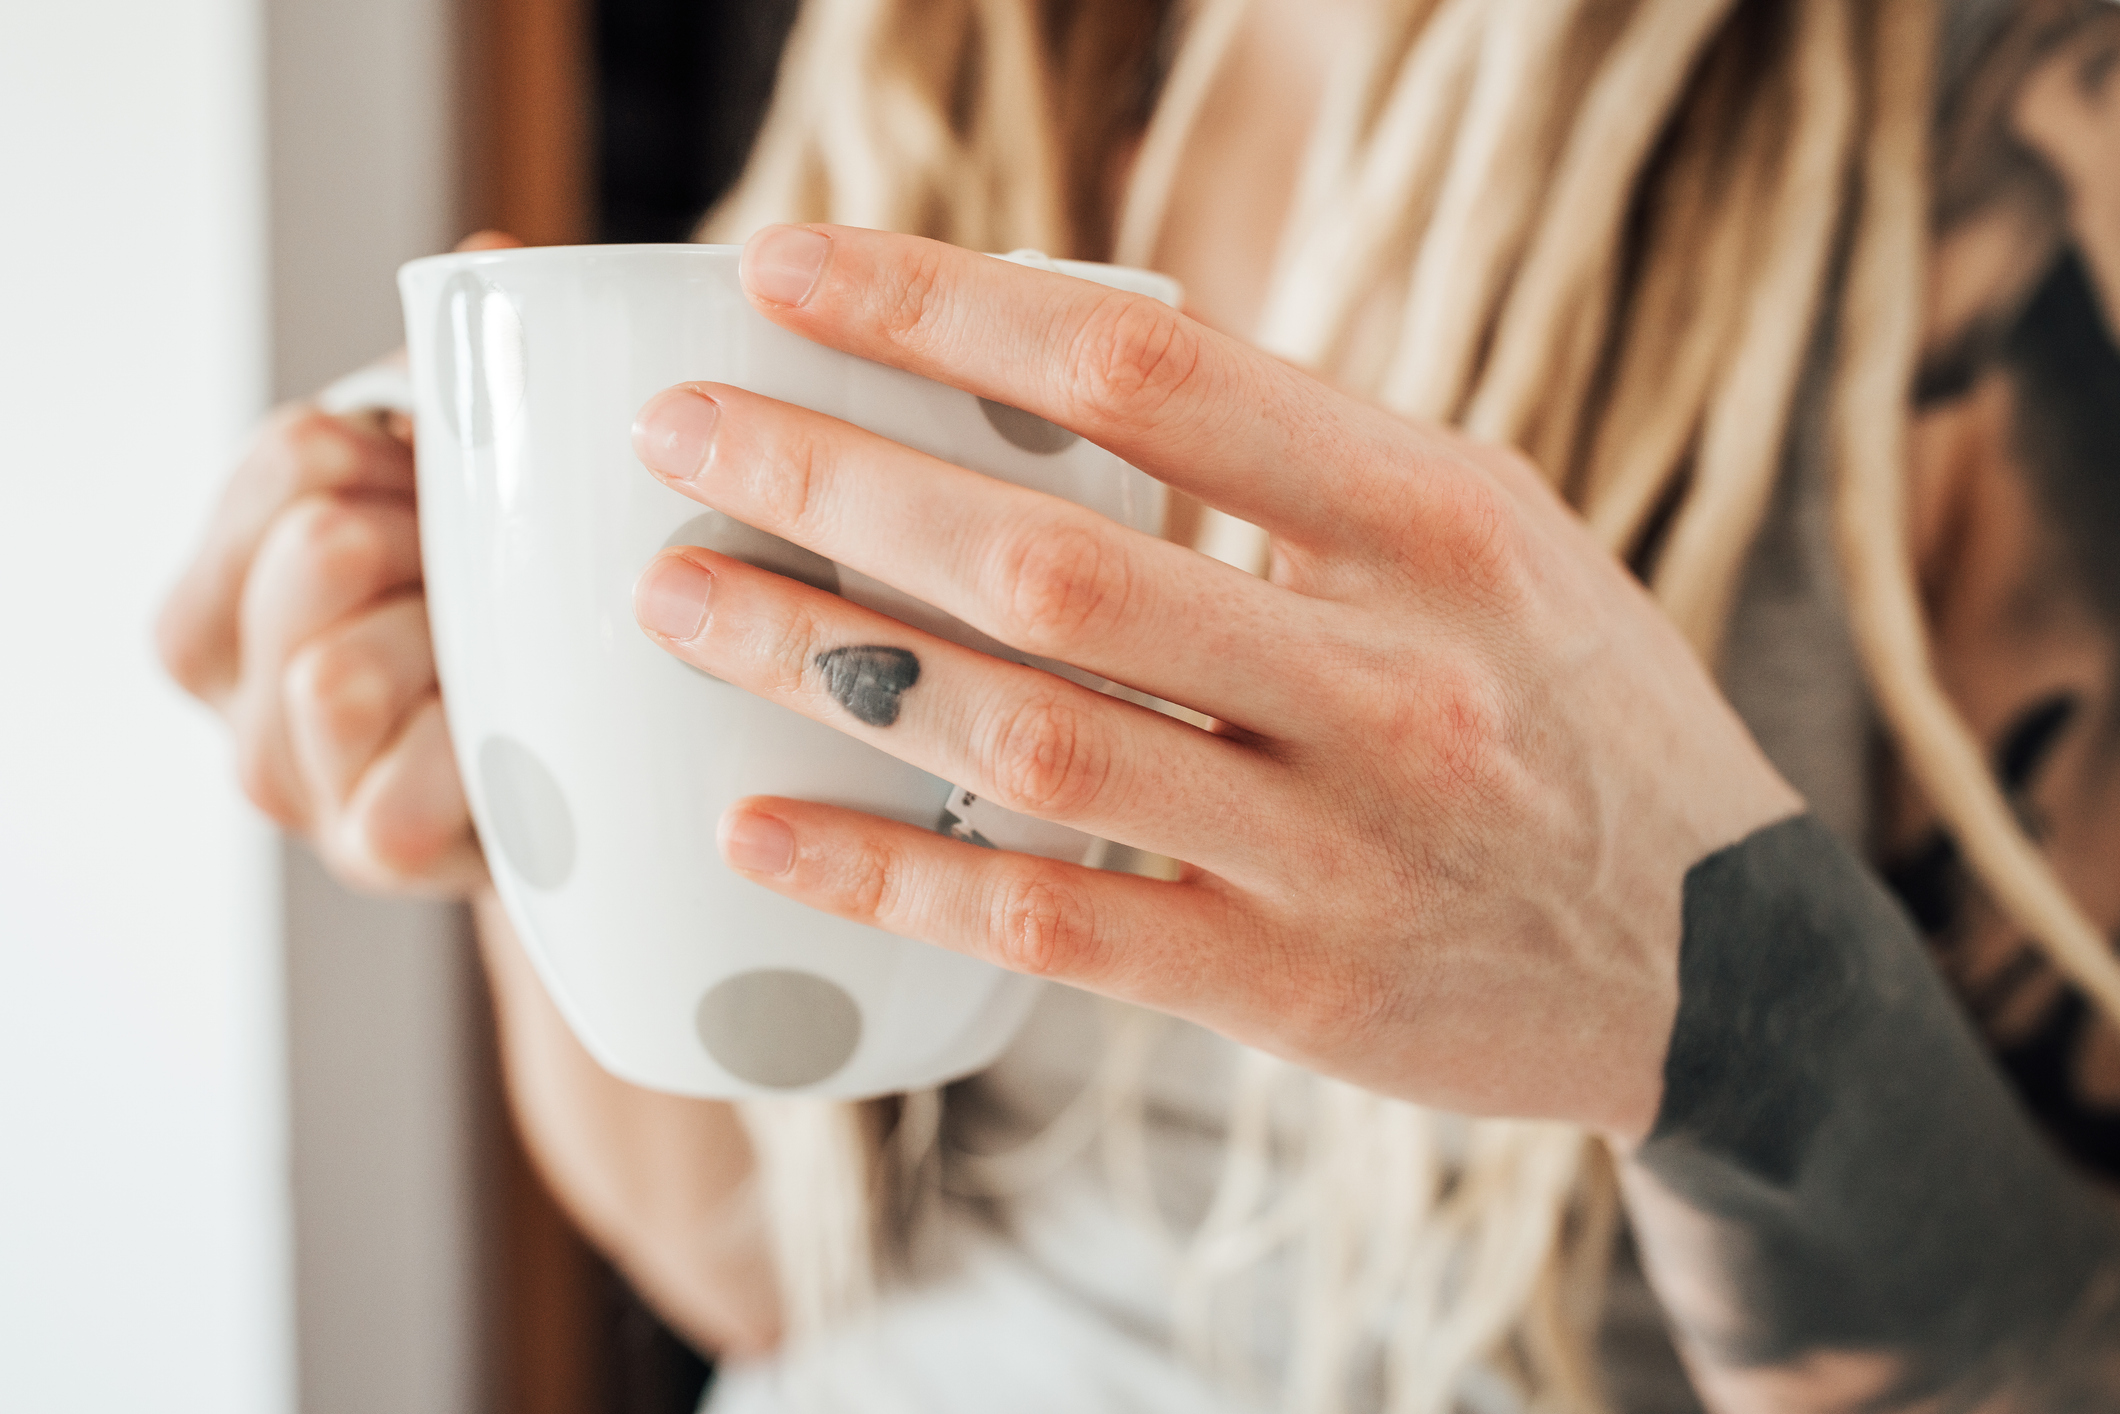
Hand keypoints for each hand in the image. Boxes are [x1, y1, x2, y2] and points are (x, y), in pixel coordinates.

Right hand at [157, 232, 521, 896]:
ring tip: (508, 657)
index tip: (451, 483)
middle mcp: (237, 690)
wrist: (595, 795)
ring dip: (447, 644)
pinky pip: (401, 789)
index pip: (290, 456)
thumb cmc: (523, 628)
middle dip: (430, 544)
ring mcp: (297, 782)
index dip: (395, 452)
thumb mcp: (482, 498)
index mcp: (235, 585)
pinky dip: (466, 750)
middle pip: (317, 548)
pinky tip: (517, 736)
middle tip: (492, 578)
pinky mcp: (373, 859)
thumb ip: (469, 383)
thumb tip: (494, 267)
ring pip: (334, 669)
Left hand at [627, 225, 1801, 1140]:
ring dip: (824, 662)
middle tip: (679, 436)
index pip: (1151, 373)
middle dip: (832, 479)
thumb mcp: (1480, 543)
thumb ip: (1290, 470)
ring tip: (680, 601)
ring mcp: (1339, 845)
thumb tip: (1038, 383)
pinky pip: (1051, 925)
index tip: (786, 269)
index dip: (944, 309)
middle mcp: (1392, 675)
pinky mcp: (1293, 990)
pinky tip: (758, 827)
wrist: (1730, 964)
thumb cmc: (1570, 710)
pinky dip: (888, 872)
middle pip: (1050, 559)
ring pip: (1026, 738)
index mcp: (1437, 517)